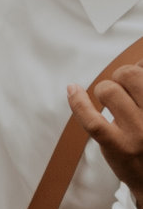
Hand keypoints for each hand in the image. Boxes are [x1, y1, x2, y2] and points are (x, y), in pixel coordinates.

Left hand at [71, 66, 142, 197]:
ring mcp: (140, 132)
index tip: (136, 73)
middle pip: (128, 75)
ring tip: (111, 103)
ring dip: (105, 90)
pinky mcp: (119, 146)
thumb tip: (138, 61)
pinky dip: (78, 101)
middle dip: (121, 77)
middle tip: (122, 89)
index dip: (138, 68)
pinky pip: (92, 119)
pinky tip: (72, 90)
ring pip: (109, 90)